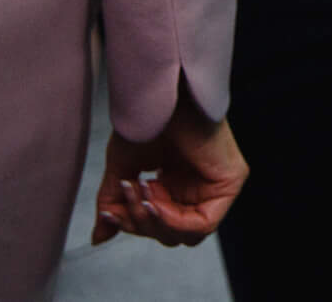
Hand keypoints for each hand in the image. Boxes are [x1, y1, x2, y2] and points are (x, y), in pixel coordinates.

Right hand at [90, 92, 247, 247]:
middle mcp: (200, 188)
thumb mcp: (123, 171)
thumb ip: (115, 205)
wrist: (165, 93)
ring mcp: (218, 186)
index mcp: (178, 186)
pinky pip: (203, 225)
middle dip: (141, 223)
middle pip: (170, 235)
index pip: (158, 227)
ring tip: (138, 189)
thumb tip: (100, 238)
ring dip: (153, 221)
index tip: (110, 211)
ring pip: (186, 235)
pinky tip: (153, 200)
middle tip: (126, 194)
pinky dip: (173, 220)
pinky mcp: (231, 181)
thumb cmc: (147, 121)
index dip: (134, 225)